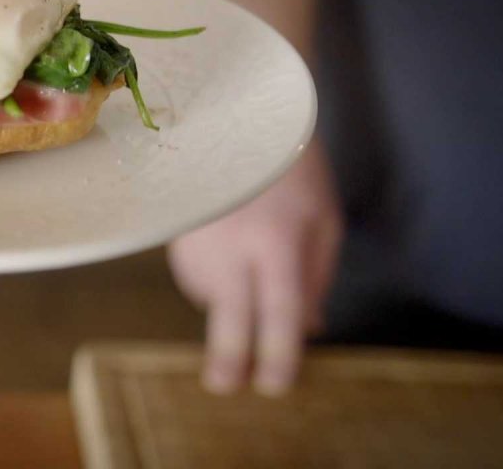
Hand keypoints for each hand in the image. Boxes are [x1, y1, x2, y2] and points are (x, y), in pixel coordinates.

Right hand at [168, 141, 341, 394]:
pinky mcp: (178, 233)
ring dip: (230, 302)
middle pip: (229, 318)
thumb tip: (307, 328)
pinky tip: (227, 246)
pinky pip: (197, 274)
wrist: (234, 117)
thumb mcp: (323, 220)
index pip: (279, 314)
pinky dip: (215, 277)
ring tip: (248, 256)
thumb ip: (317, 278)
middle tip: (223, 387)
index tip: (275, 384)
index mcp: (277, 243)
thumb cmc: (291, 169)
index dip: (279, 354)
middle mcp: (232, 247)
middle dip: (228, 358)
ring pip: (211, 297)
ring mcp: (198, 239)